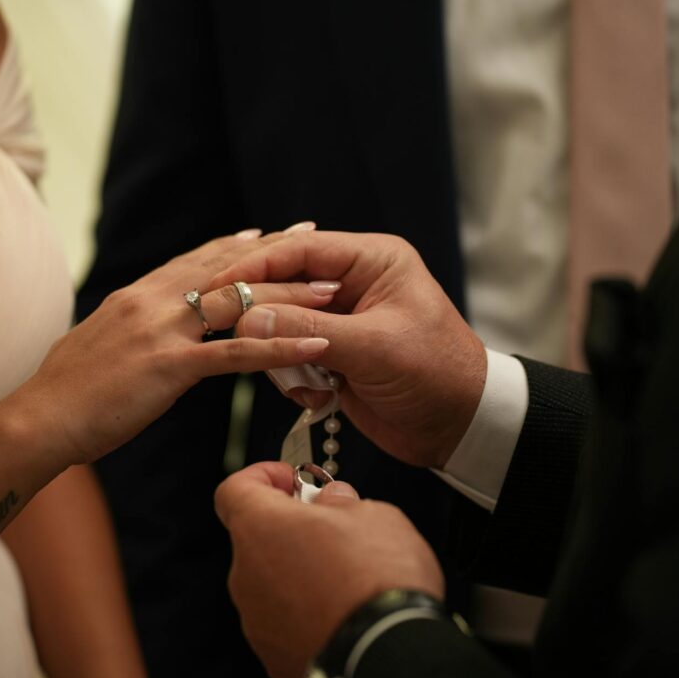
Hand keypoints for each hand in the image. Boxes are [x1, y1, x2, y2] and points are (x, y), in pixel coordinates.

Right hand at [12, 229, 338, 466]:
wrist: (37, 419)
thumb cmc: (65, 391)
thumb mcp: (99, 344)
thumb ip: (130, 329)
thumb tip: (143, 331)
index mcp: (137, 295)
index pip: (196, 259)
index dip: (237, 245)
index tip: (270, 234)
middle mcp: (152, 300)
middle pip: (228, 268)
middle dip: (277, 254)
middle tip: (319, 240)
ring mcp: (162, 329)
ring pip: (240, 301)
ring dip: (291, 294)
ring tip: (333, 290)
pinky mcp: (170, 365)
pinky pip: (237, 353)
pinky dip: (281, 346)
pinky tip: (315, 346)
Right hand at [210, 231, 485, 469]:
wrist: (460, 427)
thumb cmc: (435, 373)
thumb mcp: (373, 347)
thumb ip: (308, 329)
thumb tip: (248, 318)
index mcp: (371, 261)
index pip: (300, 250)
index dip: (256, 267)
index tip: (218, 286)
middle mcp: (352, 285)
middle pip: (283, 287)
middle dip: (269, 320)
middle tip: (246, 341)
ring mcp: (340, 322)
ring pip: (281, 327)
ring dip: (287, 359)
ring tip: (311, 384)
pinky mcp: (333, 356)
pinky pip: (291, 358)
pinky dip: (296, 380)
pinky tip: (321, 398)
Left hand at [215, 461, 443, 677]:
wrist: (386, 653)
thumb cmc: (377, 584)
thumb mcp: (374, 515)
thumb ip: (342, 502)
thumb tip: (335, 501)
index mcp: (260, 528)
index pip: (234, 489)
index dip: (262, 477)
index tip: (290, 479)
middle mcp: (246, 574)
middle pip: (258, 539)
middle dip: (292, 530)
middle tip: (333, 528)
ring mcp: (257, 619)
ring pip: (272, 582)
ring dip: (301, 573)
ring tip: (349, 577)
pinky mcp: (273, 655)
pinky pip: (286, 620)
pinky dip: (309, 611)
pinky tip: (346, 611)